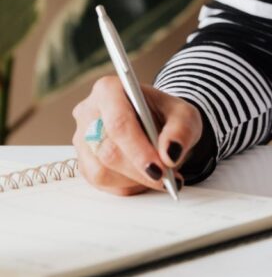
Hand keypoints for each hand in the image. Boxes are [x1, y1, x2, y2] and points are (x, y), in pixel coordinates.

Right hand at [72, 76, 202, 195]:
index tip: (160, 168)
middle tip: (168, 178)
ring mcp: (82, 139)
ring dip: (135, 180)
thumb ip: (181, 131)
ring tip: (159, 174)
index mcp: (109, 90)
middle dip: (141, 170)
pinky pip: (101, 183)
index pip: (118, 123)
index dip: (138, 150)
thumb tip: (170, 154)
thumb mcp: (185, 116)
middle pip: (108, 151)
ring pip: (102, 171)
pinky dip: (127, 185)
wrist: (160, 125)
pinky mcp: (83, 161)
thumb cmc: (168, 115)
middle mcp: (88, 112)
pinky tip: (143, 176)